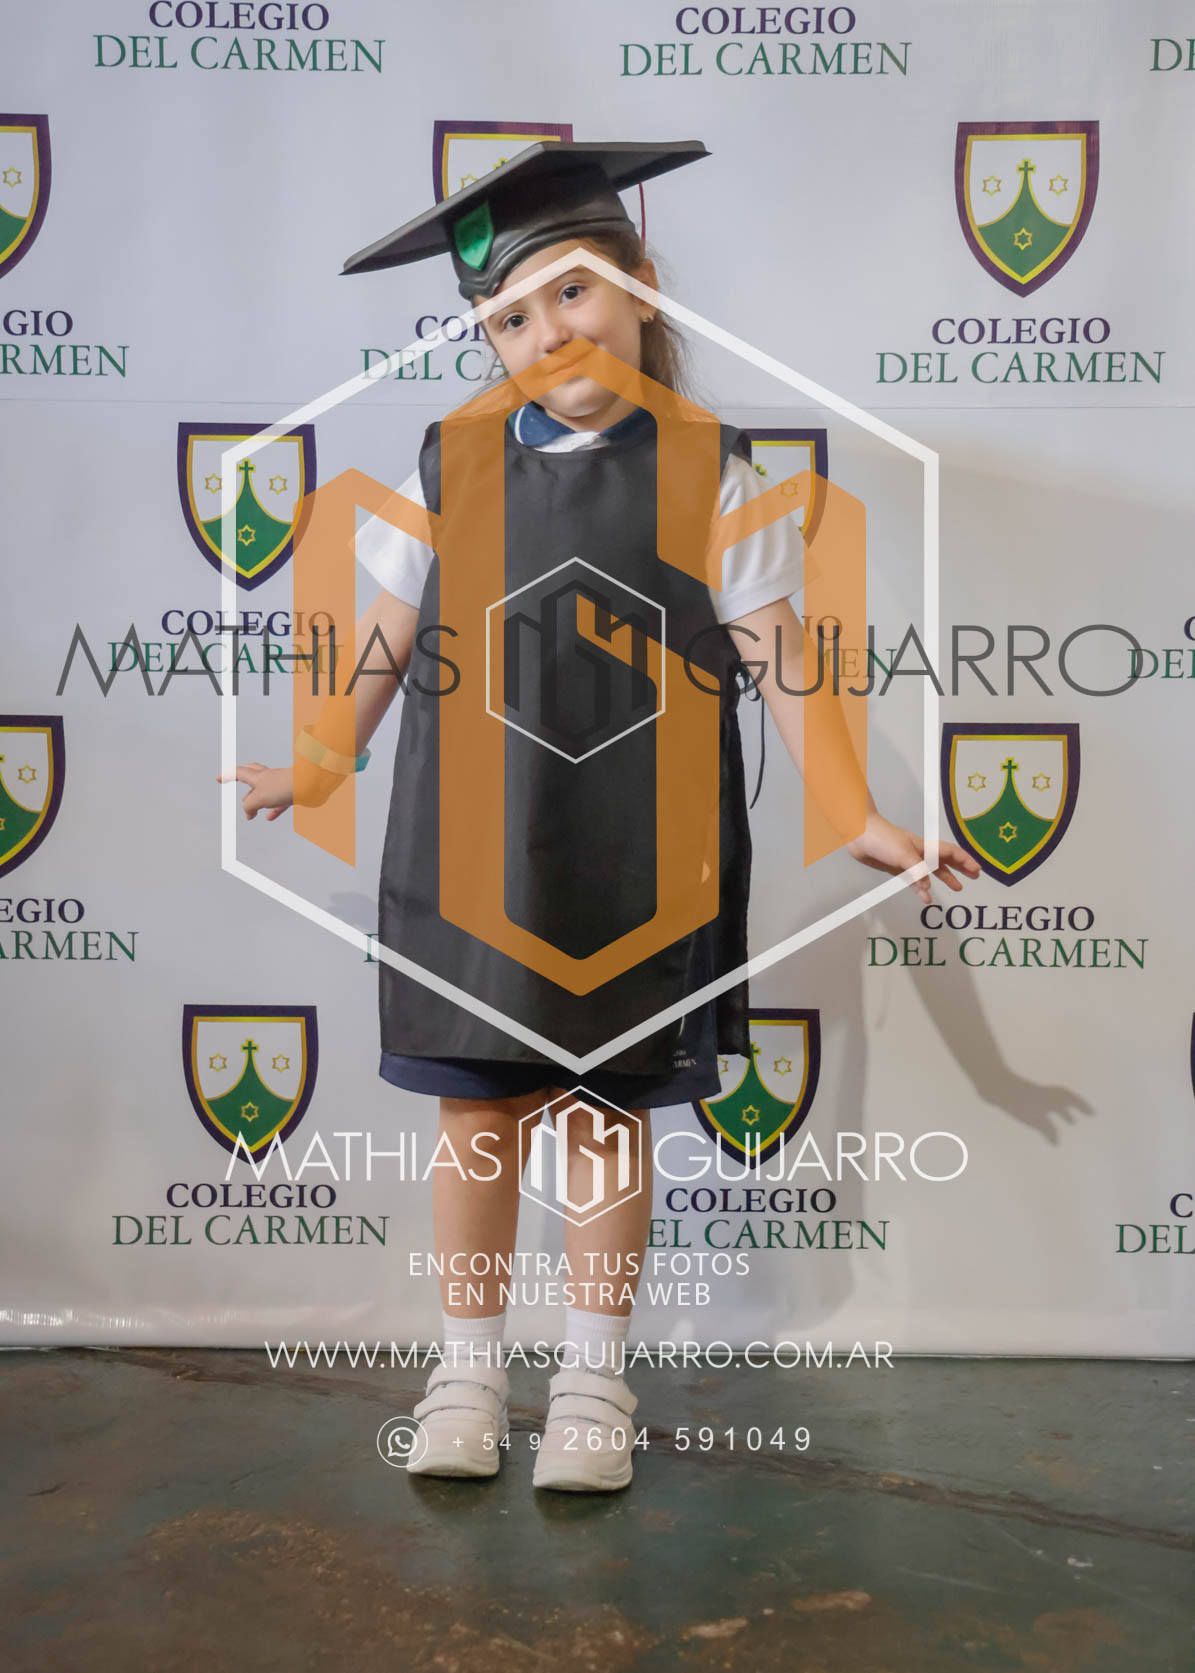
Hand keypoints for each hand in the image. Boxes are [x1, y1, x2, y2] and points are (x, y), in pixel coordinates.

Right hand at [216, 762, 294, 820]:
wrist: (309, 785)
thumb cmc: (285, 785)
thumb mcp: (258, 798)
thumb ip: (249, 806)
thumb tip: (248, 813)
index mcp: (257, 776)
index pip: (238, 773)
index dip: (228, 776)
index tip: (220, 779)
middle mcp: (268, 778)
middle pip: (252, 775)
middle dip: (244, 780)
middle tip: (238, 785)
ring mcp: (281, 785)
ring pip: (266, 791)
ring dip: (258, 799)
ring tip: (254, 809)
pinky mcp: (292, 793)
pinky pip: (279, 802)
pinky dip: (273, 810)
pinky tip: (270, 816)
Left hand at [846, 812, 979, 904]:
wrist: (859, 834)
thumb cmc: (881, 838)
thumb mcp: (902, 854)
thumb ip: (916, 871)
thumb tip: (927, 888)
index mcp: (924, 847)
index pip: (950, 853)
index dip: (965, 861)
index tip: (977, 870)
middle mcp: (919, 854)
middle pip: (945, 861)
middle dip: (960, 868)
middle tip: (974, 876)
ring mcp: (908, 861)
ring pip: (931, 872)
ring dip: (944, 879)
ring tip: (957, 888)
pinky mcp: (897, 868)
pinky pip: (913, 880)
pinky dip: (920, 889)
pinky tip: (924, 897)